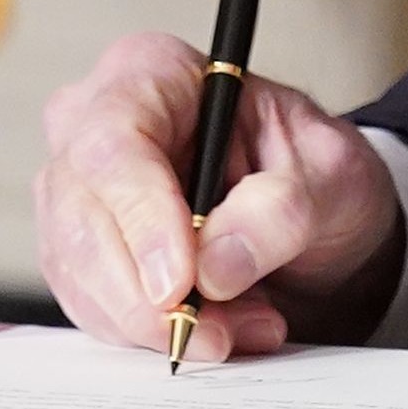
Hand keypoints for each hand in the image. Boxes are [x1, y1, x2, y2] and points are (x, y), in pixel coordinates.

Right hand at [33, 30, 403, 363]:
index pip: (114, 143)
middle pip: (81, 216)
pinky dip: (150, 335)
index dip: (141, 219)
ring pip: (78, 272)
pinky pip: (90, 307)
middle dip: (147, 294)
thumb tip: (216, 265)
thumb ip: (281, 211)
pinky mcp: (77, 250)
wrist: (313, 218)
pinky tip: (217, 329)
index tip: (180, 283)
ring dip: (157, 322)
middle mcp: (94, 123)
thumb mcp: (330, 175)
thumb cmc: (312, 172)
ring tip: (244, 324)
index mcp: (152, 73)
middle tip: (217, 331)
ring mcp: (76, 189)